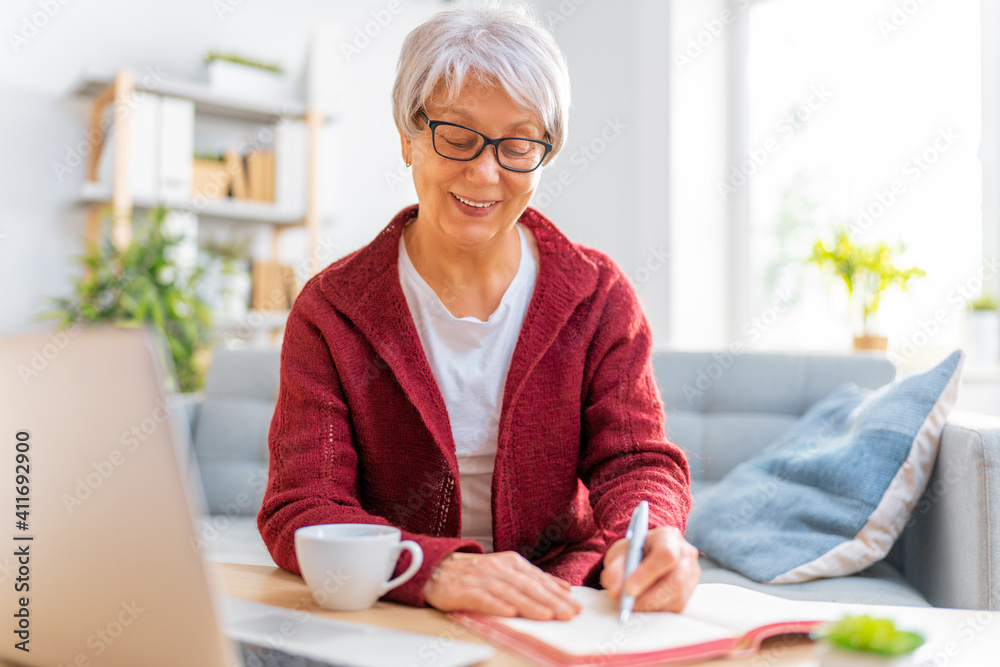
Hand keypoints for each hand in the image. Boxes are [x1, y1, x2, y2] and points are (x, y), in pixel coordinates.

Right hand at [423, 551, 581, 620]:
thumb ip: (534, 579)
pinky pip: (483, 599)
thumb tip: (565, 589)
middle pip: (529, 587)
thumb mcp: (507, 570)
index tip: (576, 606)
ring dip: (530, 605)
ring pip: (510, 593)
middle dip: (551, 601)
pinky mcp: (465, 590)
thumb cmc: (476, 573)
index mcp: (512, 563)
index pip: (540, 580)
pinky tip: (509, 613)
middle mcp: (499, 569)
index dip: (559, 594)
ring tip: (547, 616)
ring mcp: (482, 579)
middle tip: (569, 614)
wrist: (437, 568)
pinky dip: (497, 605)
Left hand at [600, 526, 699, 612]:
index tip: (628, 589)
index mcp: (668, 537)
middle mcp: (685, 555)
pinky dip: (656, 610)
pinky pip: (675, 608)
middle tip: (627, 605)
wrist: (642, 557)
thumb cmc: (632, 553)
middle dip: (648, 597)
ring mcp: (691, 575)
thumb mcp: (619, 555)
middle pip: (676, 581)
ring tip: (631, 604)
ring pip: (677, 598)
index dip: (648, 574)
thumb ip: (615, 570)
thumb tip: (616, 592)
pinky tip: (643, 604)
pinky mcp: (689, 594)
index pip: (666, 555)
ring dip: (651, 606)